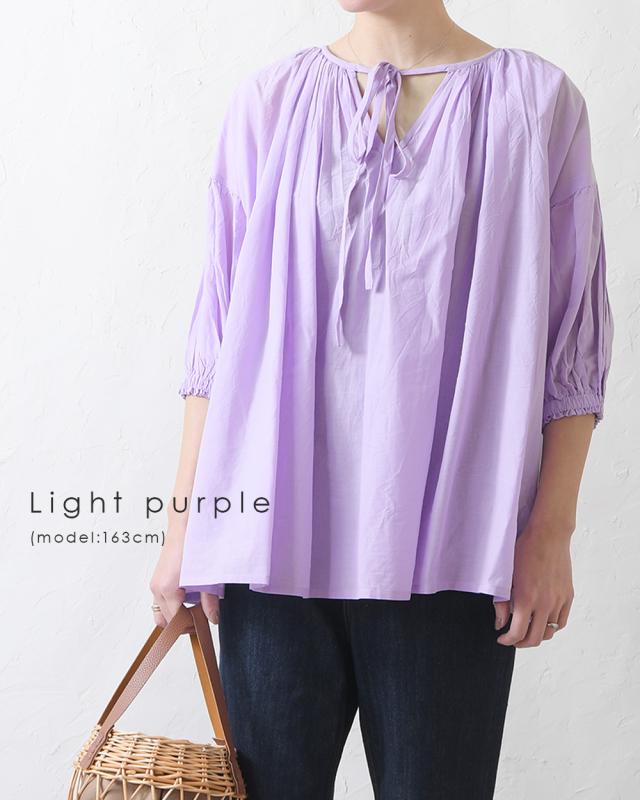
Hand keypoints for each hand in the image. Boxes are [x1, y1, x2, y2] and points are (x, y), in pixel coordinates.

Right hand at [149, 522, 219, 626]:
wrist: (186, 524)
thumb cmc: (195, 545)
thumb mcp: (208, 577)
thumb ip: (209, 601)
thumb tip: (213, 619)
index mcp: (167, 589)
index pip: (176, 621)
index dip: (191, 626)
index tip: (204, 623)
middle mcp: (157, 588)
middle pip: (165, 620)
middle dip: (182, 623)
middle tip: (200, 618)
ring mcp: (155, 583)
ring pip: (161, 611)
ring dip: (177, 614)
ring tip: (196, 606)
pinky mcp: (158, 578)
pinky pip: (162, 600)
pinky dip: (173, 604)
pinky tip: (189, 595)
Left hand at [494, 522, 573, 647]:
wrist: (548, 535)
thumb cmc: (524, 551)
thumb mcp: (506, 575)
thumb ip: (502, 602)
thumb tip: (500, 623)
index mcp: (526, 599)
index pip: (518, 634)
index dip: (508, 641)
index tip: (502, 638)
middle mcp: (545, 604)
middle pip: (535, 638)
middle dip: (521, 643)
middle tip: (512, 638)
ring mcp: (559, 601)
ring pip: (549, 632)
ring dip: (537, 635)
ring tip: (527, 629)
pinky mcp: (568, 596)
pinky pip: (561, 621)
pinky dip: (551, 627)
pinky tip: (542, 622)